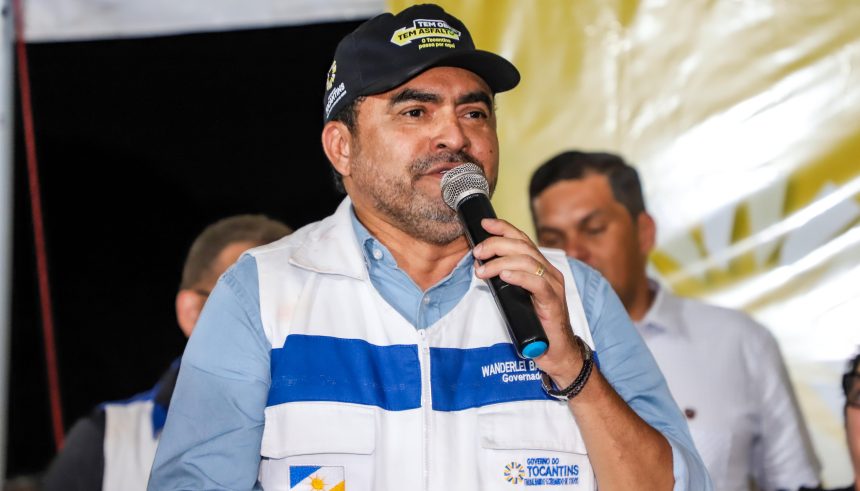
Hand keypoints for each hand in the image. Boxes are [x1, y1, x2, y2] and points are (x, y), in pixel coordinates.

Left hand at [472, 218, 583, 386]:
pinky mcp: (554, 302)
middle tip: (477, 252)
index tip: (484, 224)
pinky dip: (519, 276)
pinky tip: (504, 275)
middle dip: (496, 244)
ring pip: (528, 261)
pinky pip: (537, 283)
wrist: (555, 351)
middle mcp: (549, 272)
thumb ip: (505, 281)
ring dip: (500, 262)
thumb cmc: (534, 324)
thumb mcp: (515, 297)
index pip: (522, 239)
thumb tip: (481, 267)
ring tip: (482, 269)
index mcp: (540, 267)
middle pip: (523, 246)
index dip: (503, 228)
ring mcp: (553, 285)